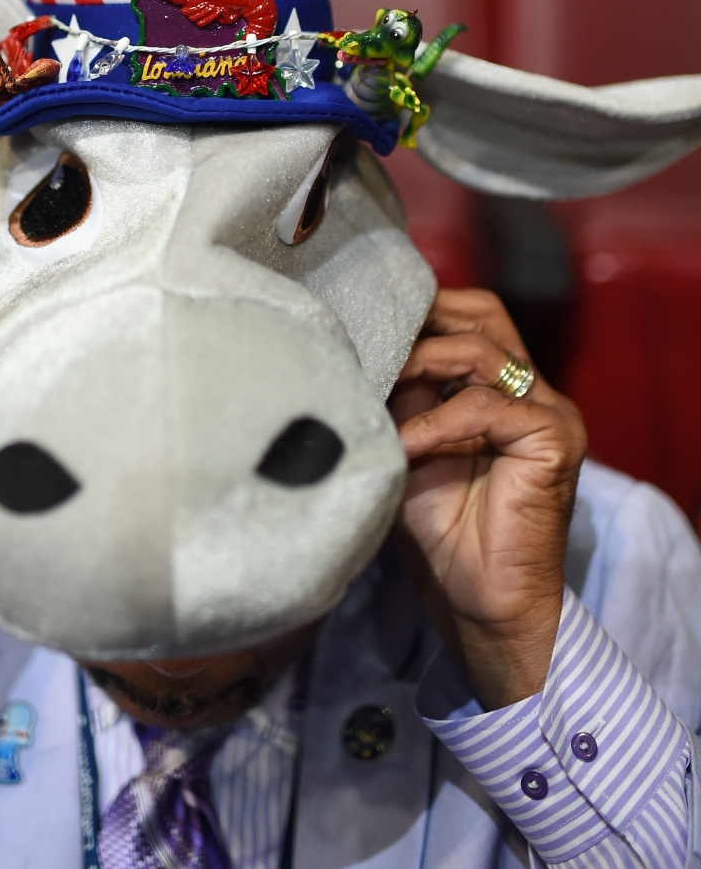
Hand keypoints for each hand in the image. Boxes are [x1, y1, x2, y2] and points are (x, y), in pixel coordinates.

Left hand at [389, 290, 586, 710]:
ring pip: (482, 350)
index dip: (418, 313)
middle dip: (426, 318)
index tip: (362, 319)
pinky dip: (439, 420)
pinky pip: (489, 407)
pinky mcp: (554, 440)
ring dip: (420, 363)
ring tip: (379, 386)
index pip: (466, 319)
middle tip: (375, 338)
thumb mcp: (407, 444)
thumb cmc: (439, 530)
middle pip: (484, 314)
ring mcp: (548, 412)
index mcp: (499, 387)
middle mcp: (530, 391)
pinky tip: (407, 444)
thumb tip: (365, 343)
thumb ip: (400, 395)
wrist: (479, 604)